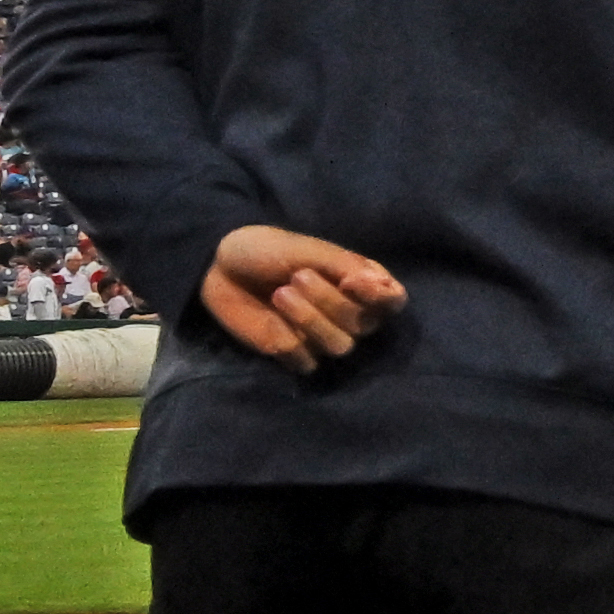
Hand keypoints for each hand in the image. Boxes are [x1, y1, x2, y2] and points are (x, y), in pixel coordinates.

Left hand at [199, 222, 408, 366]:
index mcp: (360, 285)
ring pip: (340, 346)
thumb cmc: (269, 251)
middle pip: (364, 325)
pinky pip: (307, 363)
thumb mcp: (309, 250)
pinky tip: (272, 324)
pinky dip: (291, 344)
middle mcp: (349, 314)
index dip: (380, 299)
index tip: (351, 281)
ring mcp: (321, 336)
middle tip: (297, 277)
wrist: (220, 267)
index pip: (393, 303)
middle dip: (330, 301)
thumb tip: (385, 286)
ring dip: (311, 321)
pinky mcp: (293, 354)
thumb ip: (348, 267)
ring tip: (280, 294)